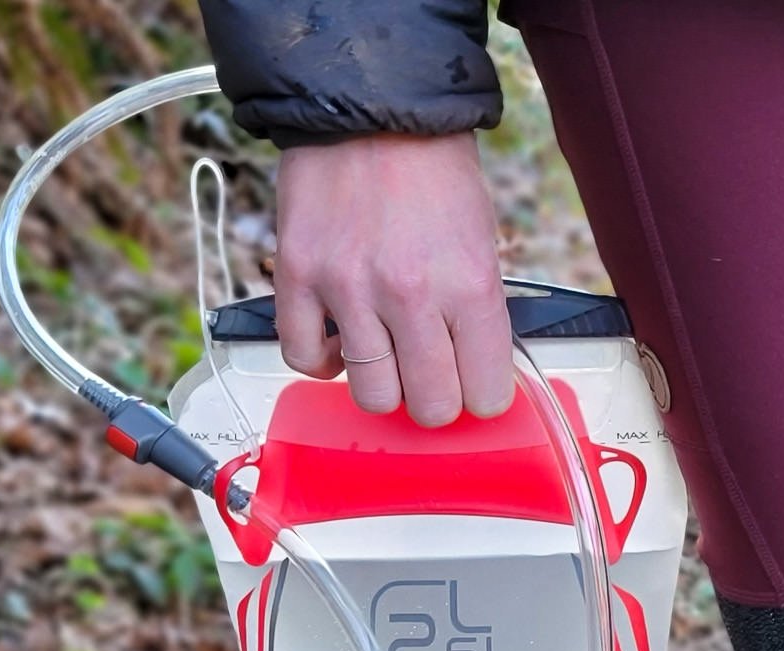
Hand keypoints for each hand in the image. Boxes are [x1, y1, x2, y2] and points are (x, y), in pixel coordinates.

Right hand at [272, 133, 512, 425]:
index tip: (476, 386)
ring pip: (372, 396)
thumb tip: (476, 373)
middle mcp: (409, 295)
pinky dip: (321, 362)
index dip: (483, 396)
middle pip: (429, 406)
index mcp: (470, 286)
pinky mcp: (297, 276)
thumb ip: (479, 313)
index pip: (486, 393)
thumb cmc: (434, 174)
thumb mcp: (484, 243)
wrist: (371, 111)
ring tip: (388, 356)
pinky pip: (301, 357)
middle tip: (432, 375)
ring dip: (384, 385)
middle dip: (436, 400)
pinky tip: (339, 344)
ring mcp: (348, 289)